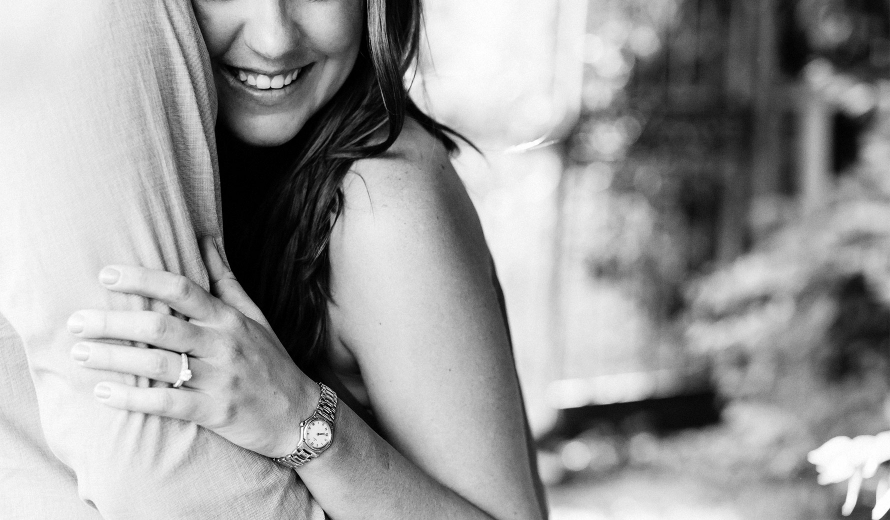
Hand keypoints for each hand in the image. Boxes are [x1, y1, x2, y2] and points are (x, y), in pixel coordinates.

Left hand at [67, 237, 314, 457]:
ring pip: (159, 364)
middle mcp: (223, 345)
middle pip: (161, 326)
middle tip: (76, 321)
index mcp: (228, 319)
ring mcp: (219, 379)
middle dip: (114, 322)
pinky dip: (133, 399)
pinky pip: (168, 403)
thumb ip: (225, 280)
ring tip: (80, 354)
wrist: (299, 415)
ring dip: (114, 358)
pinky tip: (103, 394)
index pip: (182, 289)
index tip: (105, 274)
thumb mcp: (254, 317)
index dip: (142, 279)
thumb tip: (206, 237)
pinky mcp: (215, 411)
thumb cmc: (270, 362)